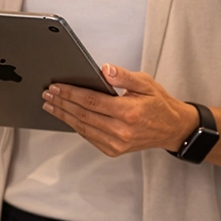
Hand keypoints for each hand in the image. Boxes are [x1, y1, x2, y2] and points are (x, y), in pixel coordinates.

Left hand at [42, 65, 196, 157]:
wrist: (173, 129)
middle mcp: (122, 130)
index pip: (91, 101)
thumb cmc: (159, 105)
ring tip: (50, 105)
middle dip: (61, 103)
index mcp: (128, 112)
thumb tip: (104, 69)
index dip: (70, 93)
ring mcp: (117, 143)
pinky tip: (66, 117)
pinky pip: (89, 137)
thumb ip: (124, 76)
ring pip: (83, 128)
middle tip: (47, 94)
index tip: (56, 87)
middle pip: (83, 115)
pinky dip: (75, 126)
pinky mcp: (115, 150)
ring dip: (63, 116)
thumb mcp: (146, 83)